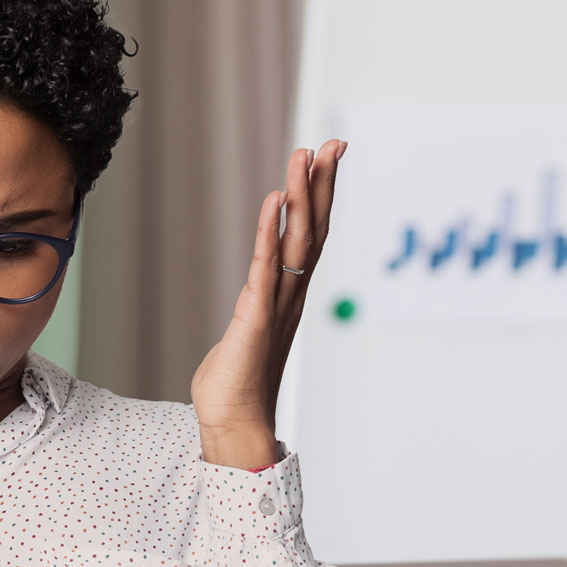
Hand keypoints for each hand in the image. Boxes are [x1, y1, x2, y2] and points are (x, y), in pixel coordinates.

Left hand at [191, 140, 344, 468]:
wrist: (234, 424)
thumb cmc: (236, 383)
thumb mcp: (248, 330)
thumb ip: (256, 307)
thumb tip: (257, 296)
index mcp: (289, 294)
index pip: (311, 235)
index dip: (320, 195)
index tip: (327, 156)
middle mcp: (290, 294)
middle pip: (313, 229)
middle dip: (322, 184)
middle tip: (332, 142)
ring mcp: (276, 304)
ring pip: (295, 241)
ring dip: (301, 196)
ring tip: (303, 155)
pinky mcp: (255, 316)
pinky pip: (266, 266)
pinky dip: (271, 231)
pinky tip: (276, 200)